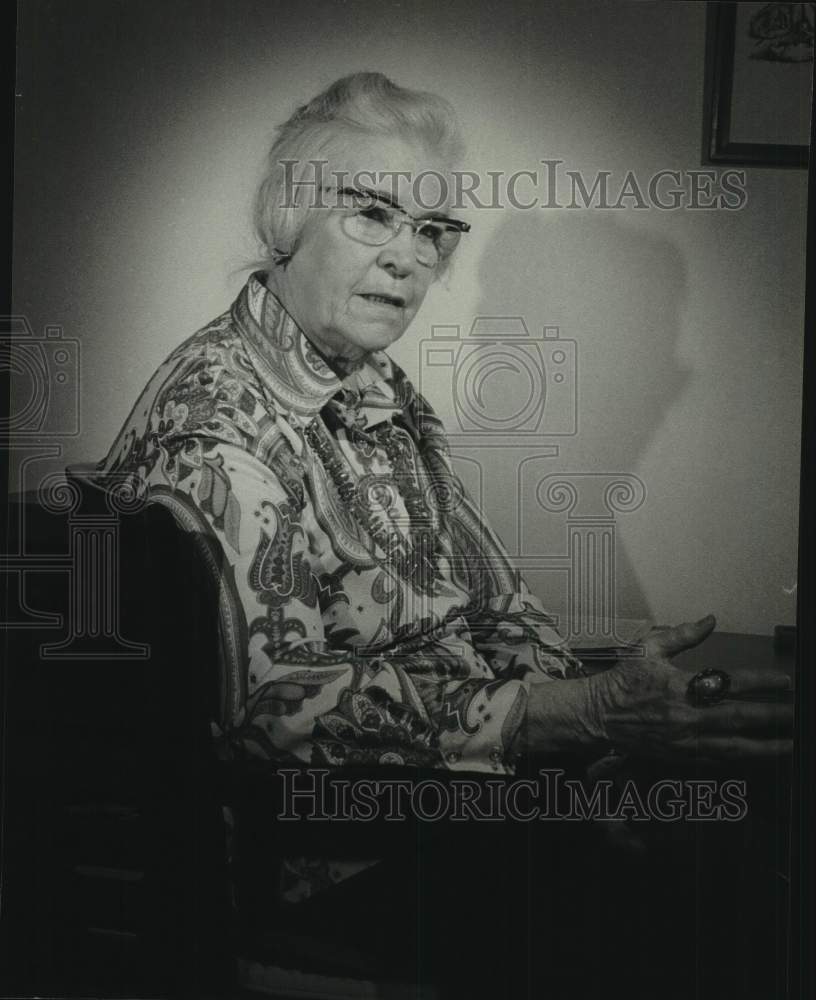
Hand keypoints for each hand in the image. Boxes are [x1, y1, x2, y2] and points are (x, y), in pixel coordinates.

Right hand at [584, 615, 792, 759]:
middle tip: (798, 715)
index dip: (761, 683)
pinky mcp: (681, 756)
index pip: (730, 683)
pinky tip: (758, 757)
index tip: (784, 682)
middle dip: (774, 717)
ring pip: (734, 746)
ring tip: (789, 745)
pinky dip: (741, 759)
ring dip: (766, 747)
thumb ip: (682, 634)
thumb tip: (709, 620)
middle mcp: (686, 716)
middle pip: (740, 717)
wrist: (598, 716)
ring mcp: (685, 740)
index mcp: (680, 686)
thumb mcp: (648, 648)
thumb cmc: (622, 681)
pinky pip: (717, 760)